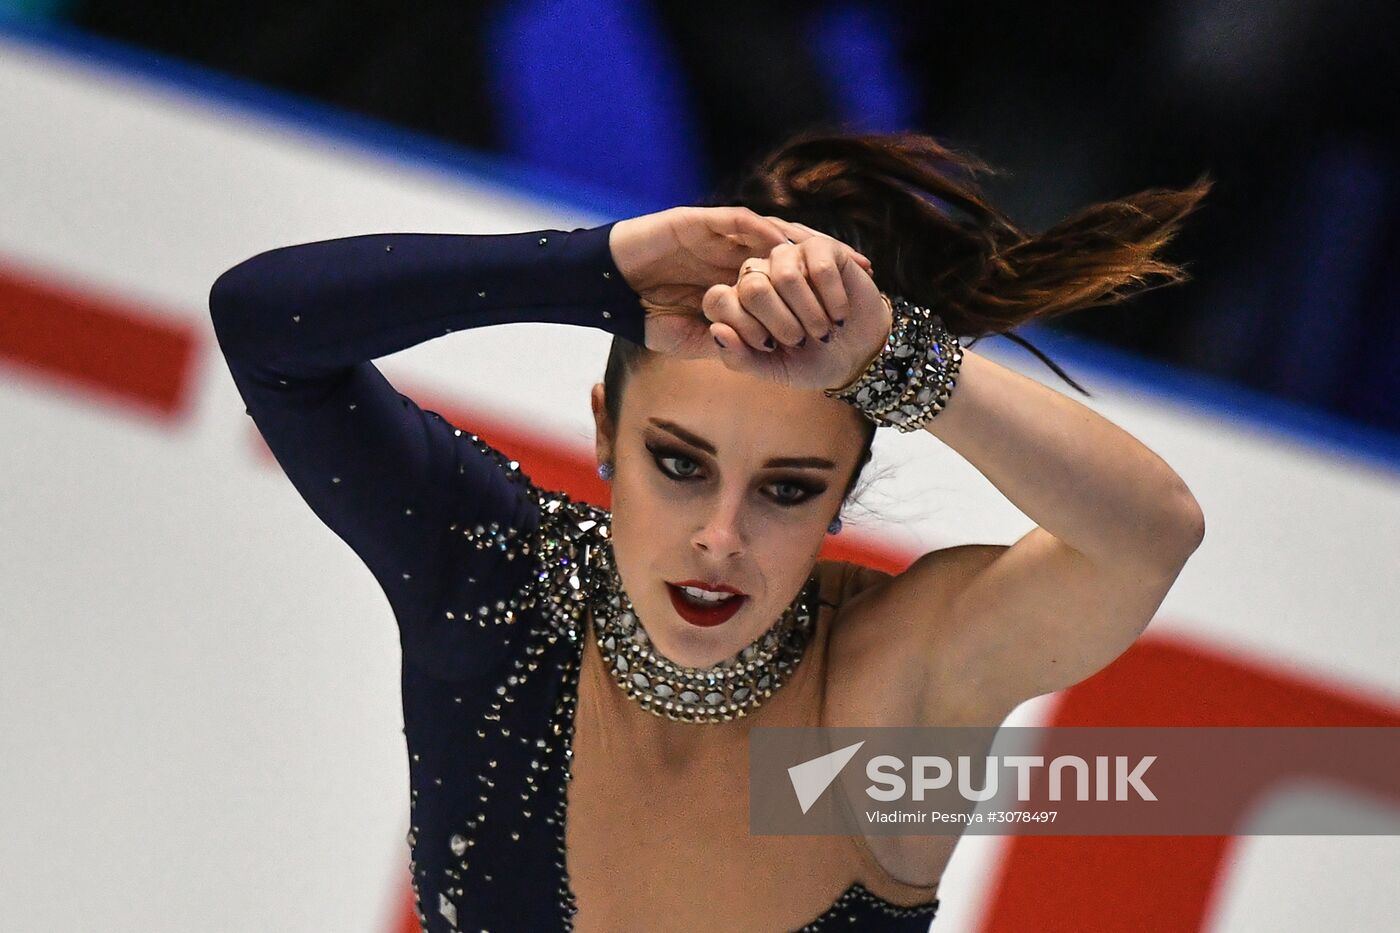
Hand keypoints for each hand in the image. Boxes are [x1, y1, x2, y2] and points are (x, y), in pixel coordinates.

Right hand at [608, 207, 872, 356]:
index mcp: (737, 274)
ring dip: (807, 244)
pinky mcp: (700, 220)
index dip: (820, 286)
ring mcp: (719, 233)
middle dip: (828, 258)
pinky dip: (768, 234)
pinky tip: (791, 246)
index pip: (788, 275)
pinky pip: (742, 223)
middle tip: (862, 271)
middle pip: (793, 248)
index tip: (850, 303)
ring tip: (837, 255)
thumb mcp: (694, 337)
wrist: (605, 285)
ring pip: (775, 232)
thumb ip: (727, 339)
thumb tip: (759, 354)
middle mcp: (734, 250)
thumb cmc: (644, 313)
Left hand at [702, 224, 892, 391]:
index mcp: (736, 299)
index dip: (744, 328)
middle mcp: (757, 272)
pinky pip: (820, 268)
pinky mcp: (821, 248)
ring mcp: (788, 256)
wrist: (854, 355)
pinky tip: (840, 315)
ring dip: (809, 314)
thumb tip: (717, 330)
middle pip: (751, 286)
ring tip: (823, 332)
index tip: (769, 348)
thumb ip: (738, 357)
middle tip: (800, 341)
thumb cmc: (807, 361)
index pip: (718, 299)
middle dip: (781, 324)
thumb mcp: (770, 369)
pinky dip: (833, 300)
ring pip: (786, 276)